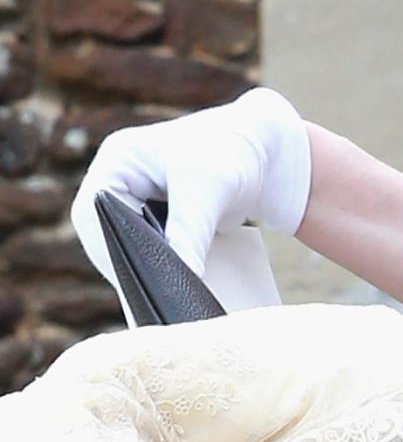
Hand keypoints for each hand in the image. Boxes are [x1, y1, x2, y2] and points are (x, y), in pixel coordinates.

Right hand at [70, 87, 310, 285]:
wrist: (269, 149)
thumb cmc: (236, 150)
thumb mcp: (211, 188)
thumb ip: (191, 231)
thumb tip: (181, 279)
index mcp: (118, 159)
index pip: (94, 213)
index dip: (111, 246)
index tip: (138, 275)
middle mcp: (119, 181)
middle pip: (107, 236)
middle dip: (132, 263)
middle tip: (157, 292)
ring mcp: (135, 203)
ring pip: (127, 248)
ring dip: (148, 269)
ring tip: (170, 292)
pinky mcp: (155, 221)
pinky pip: (150, 253)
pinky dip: (163, 267)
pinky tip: (181, 285)